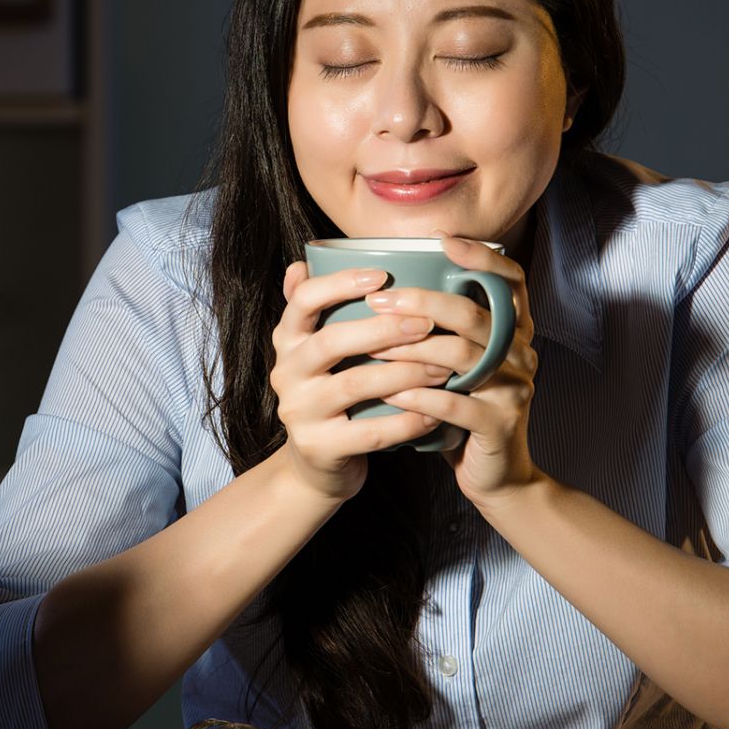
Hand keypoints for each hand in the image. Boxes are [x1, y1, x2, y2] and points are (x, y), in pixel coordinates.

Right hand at [268, 260, 455, 501]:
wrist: (316, 466)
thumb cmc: (331, 396)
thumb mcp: (314, 354)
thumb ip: (315, 312)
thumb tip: (303, 262)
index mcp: (287, 341)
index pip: (302, 301)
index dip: (339, 284)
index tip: (381, 275)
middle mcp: (286, 373)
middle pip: (331, 342)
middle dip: (383, 330)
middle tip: (427, 323)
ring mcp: (299, 412)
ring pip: (354, 385)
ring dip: (404, 373)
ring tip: (442, 367)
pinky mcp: (319, 448)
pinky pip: (369, 432)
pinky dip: (406, 421)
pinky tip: (435, 412)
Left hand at [362, 232, 547, 504]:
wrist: (495, 476)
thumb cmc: (462, 409)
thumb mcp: (455, 364)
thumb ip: (436, 327)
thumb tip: (383, 285)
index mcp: (514, 331)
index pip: (511, 281)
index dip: (482, 258)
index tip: (443, 241)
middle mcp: (522, 353)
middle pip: (475, 315)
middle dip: (422, 303)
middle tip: (378, 300)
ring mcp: (516, 389)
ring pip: (463, 357)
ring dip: (411, 350)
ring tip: (370, 348)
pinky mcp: (501, 425)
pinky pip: (457, 404)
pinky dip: (420, 397)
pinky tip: (390, 394)